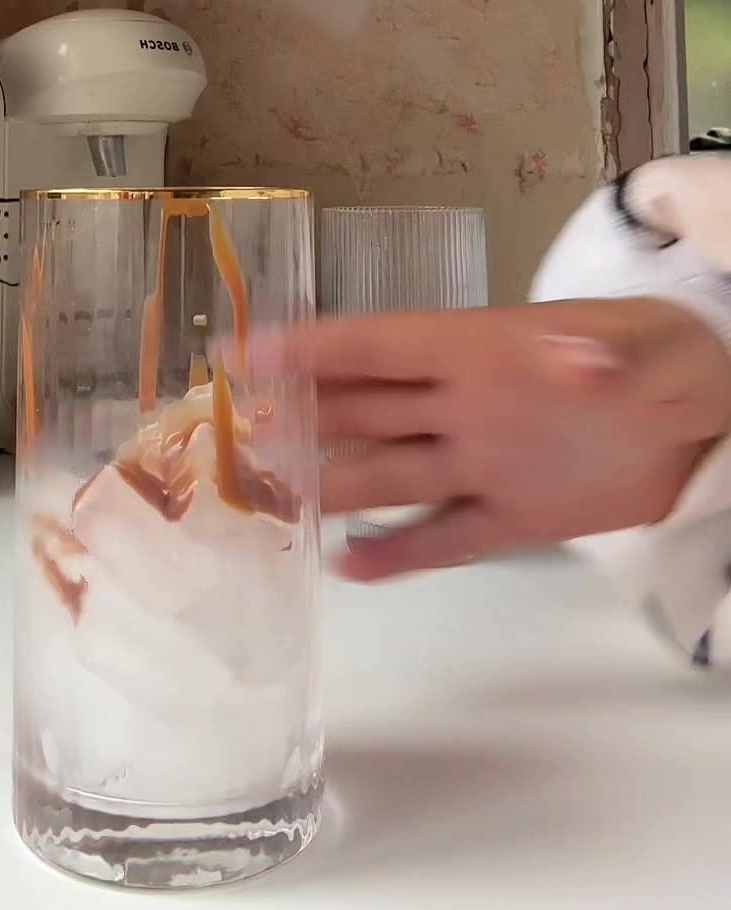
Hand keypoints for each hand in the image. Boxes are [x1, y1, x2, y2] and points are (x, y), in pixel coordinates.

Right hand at [246, 298, 730, 579]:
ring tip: (265, 497)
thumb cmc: (672, 355)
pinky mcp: (516, 517)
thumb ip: (608, 353)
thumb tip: (576, 361)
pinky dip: (398, 552)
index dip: (311, 348)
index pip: (380, 346)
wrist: (709, 414)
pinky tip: (346, 564)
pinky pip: (445, 537)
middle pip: (363, 410)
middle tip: (227, 432)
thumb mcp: (648, 345)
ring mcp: (485, 462)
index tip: (244, 352)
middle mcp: (466, 404)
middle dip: (295, 416)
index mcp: (483, 349)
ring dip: (330, 483)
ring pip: (389, 474)